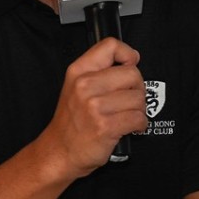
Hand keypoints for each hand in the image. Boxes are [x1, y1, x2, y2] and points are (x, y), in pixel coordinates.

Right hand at [39, 37, 145, 179]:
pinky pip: (138, 118)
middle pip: (133, 73)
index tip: (131, 64)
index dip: (128, 53)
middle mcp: (85, 85)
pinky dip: (140, 124)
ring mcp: (94, 106)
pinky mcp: (105, 126)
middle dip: (138, 88)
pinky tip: (130, 127)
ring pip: (139, 97)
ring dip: (139, 109)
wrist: (58, 153)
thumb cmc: (72, 122)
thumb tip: (132, 61)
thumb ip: (100, 71)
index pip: (110, 46)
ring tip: (127, 115)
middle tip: (130, 99)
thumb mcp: (76, 87)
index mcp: (79, 72)